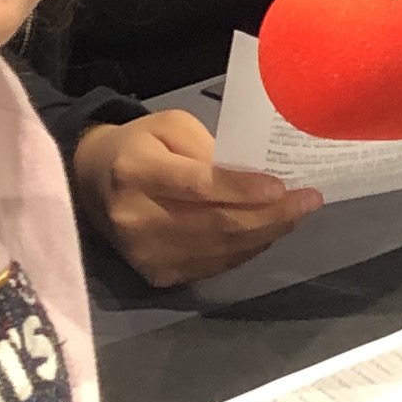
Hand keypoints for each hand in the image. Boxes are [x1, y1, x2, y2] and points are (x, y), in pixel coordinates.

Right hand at [75, 111, 318, 287]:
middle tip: (308, 201)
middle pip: (217, 224)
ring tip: (295, 214)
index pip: (199, 187)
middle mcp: (137, 218)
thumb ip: (209, 149)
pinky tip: (266, 231)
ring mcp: (146, 253)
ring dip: (266, 234)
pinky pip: (214, 265)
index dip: (243, 190)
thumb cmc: (138, 146)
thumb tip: (254, 178)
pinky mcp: (156, 274)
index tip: (284, 187)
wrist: (92, 184)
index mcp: (136, 172)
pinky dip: (246, 249)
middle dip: (271, 215)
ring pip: (221, 250)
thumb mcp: (169, 127)